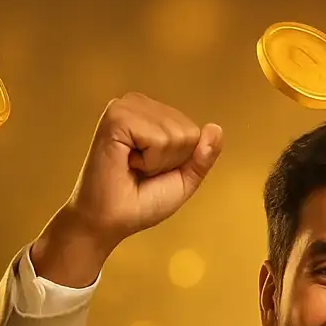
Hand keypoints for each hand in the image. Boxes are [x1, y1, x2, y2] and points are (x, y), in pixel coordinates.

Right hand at [33, 93, 221, 284]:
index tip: (151, 171)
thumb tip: (216, 127)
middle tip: (140, 170)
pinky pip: (158, 138)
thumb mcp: (182, 179)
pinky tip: (126, 162)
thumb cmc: (140, 201)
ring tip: (132, 167)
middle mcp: (137, 104)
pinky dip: (149, 160)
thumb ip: (202, 156)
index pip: (194, 132)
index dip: (179, 161)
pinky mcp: (115, 118)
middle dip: (170, 161)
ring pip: (175, 134)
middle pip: (188, 131)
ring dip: (158, 161)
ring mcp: (124, 108)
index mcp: (151, 114)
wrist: (109, 221)